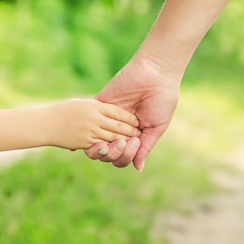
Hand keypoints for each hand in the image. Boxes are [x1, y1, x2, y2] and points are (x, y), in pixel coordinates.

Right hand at [44, 98, 140, 149]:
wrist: (46, 123)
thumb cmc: (64, 111)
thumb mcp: (82, 104)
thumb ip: (96, 108)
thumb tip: (110, 110)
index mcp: (94, 105)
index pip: (117, 111)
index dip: (128, 117)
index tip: (136, 120)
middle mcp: (94, 117)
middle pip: (119, 125)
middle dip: (131, 130)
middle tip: (140, 133)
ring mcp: (90, 130)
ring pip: (113, 137)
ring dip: (125, 140)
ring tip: (133, 142)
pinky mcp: (86, 142)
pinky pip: (103, 146)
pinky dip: (112, 148)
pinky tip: (118, 149)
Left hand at [85, 52, 180, 170]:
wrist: (155, 74)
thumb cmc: (161, 100)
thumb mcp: (156, 127)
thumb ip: (145, 147)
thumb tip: (137, 168)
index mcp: (133, 137)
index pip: (122, 157)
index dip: (125, 157)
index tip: (135, 142)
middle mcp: (118, 130)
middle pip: (107, 154)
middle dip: (113, 154)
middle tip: (122, 142)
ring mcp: (107, 119)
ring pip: (95, 142)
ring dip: (100, 148)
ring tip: (109, 142)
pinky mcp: (99, 105)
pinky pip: (87, 121)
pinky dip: (84, 133)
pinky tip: (82, 141)